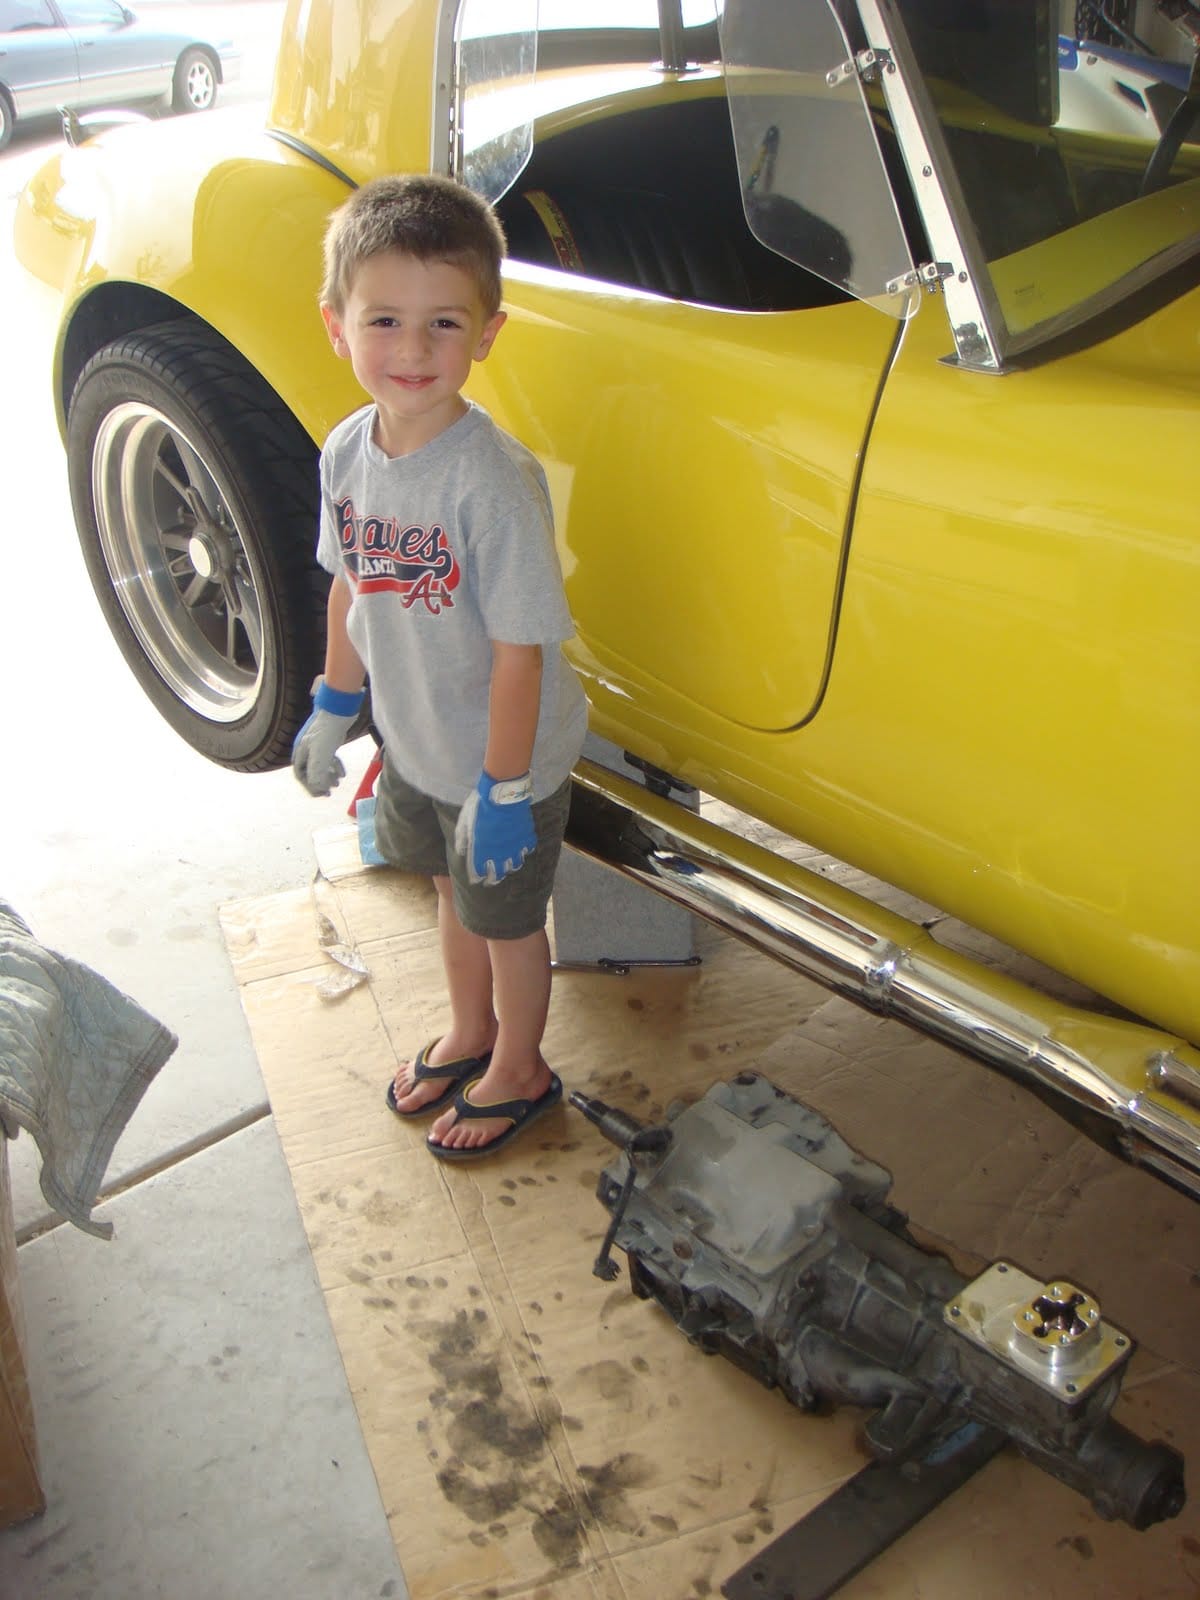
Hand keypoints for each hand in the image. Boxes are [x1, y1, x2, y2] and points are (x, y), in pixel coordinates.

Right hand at [291, 678, 364, 795]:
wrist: (339, 708)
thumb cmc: (328, 730)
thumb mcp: (321, 754)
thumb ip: (317, 773)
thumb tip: (317, 789)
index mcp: (300, 752)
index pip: (300, 775)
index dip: (310, 786)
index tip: (321, 794)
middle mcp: (305, 747)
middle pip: (309, 771)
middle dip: (319, 783)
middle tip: (329, 792)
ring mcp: (316, 743)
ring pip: (320, 764)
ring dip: (328, 776)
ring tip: (337, 783)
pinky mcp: (327, 739)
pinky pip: (328, 757)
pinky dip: (334, 766)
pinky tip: (342, 772)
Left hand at [455, 771, 535, 884]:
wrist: (503, 793)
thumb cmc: (481, 806)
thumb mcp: (465, 821)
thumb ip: (463, 839)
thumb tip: (461, 852)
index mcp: (483, 851)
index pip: (479, 872)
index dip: (477, 877)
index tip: (477, 880)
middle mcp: (500, 854)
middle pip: (498, 874)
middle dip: (493, 879)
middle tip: (491, 880)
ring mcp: (515, 847)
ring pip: (515, 865)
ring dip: (510, 867)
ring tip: (507, 866)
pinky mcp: (526, 837)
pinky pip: (528, 850)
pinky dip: (524, 852)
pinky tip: (521, 850)